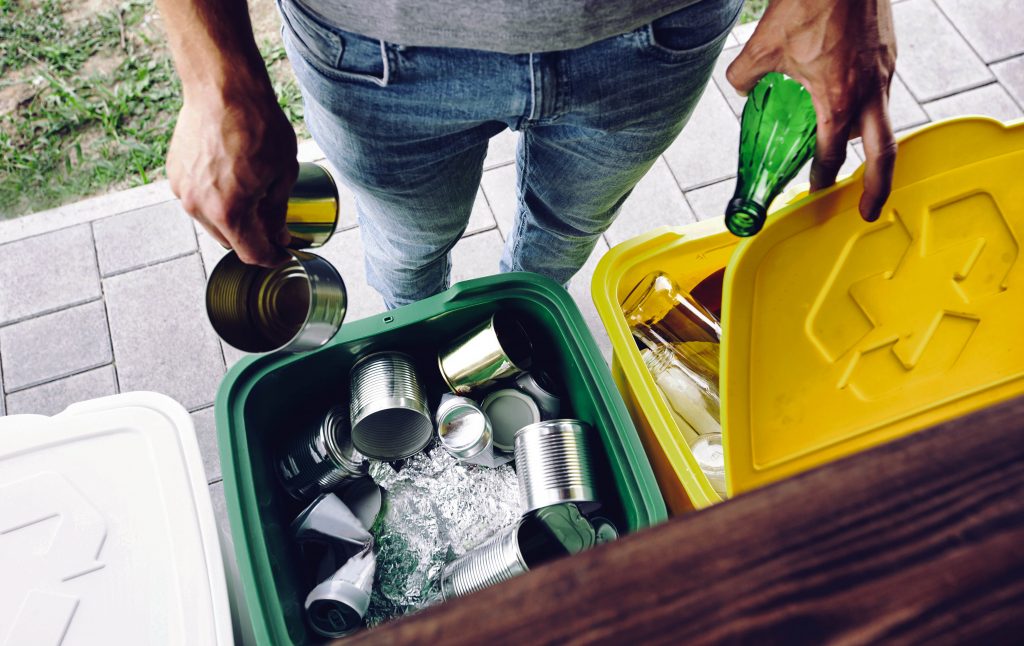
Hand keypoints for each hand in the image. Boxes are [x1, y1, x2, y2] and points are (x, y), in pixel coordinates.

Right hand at [168, 83, 297, 265]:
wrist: (222, 88)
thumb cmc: (257, 125)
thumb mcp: (283, 174)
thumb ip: (277, 212)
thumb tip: (278, 235)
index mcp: (229, 212)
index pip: (252, 253)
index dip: (272, 257)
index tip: (283, 253)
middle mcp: (199, 207)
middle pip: (229, 241)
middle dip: (253, 238)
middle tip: (274, 225)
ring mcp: (182, 190)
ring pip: (211, 222)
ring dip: (232, 219)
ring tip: (253, 197)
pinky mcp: (174, 174)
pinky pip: (197, 199)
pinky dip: (215, 200)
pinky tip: (232, 180)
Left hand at [726, 0, 896, 220]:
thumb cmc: (812, 1)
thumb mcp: (761, 45)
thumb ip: (745, 76)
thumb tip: (742, 88)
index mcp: (838, 100)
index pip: (829, 154)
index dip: (819, 176)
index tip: (814, 189)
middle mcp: (869, 92)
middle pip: (881, 155)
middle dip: (876, 188)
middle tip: (869, 208)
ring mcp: (885, 72)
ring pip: (882, 121)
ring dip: (869, 143)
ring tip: (852, 155)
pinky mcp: (889, 53)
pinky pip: (882, 92)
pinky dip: (870, 108)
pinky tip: (849, 102)